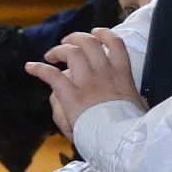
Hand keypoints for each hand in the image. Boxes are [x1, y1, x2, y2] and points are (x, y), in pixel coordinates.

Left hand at [25, 29, 142, 138]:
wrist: (121, 139)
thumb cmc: (131, 126)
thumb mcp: (141, 107)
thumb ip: (136, 99)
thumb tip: (138, 100)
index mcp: (122, 74)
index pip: (116, 44)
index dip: (104, 34)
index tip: (96, 33)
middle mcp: (104, 73)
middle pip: (89, 43)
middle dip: (76, 38)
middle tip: (68, 42)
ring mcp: (87, 83)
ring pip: (71, 53)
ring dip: (59, 50)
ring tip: (52, 54)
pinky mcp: (71, 95)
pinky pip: (52, 76)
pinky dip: (39, 69)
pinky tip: (30, 67)